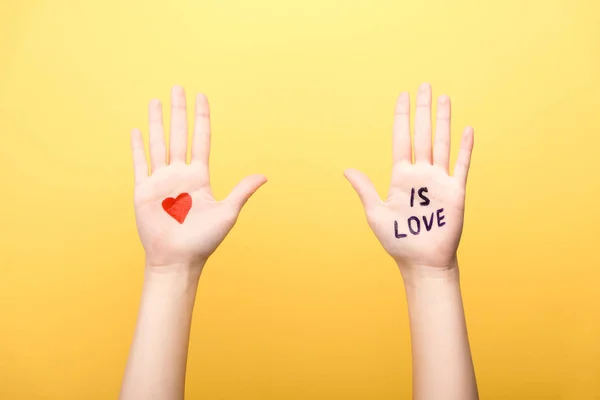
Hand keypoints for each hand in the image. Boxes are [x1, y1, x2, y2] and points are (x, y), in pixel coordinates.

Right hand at [130, 86, 266, 269]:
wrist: (178, 259)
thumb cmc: (204, 240)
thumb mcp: (227, 212)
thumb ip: (242, 191)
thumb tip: (264, 176)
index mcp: (200, 177)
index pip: (201, 139)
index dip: (202, 118)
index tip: (202, 97)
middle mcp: (180, 174)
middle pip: (179, 135)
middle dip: (179, 112)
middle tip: (178, 87)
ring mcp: (161, 181)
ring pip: (158, 143)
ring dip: (158, 122)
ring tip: (157, 100)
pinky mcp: (143, 190)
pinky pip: (140, 163)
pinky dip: (138, 146)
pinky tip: (138, 129)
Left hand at [344, 83, 473, 273]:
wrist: (422, 262)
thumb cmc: (398, 240)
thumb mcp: (376, 214)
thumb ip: (365, 189)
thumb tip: (347, 169)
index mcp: (400, 177)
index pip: (401, 139)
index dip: (402, 117)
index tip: (403, 96)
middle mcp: (421, 174)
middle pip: (422, 134)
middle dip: (423, 110)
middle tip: (425, 85)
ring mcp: (439, 181)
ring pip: (442, 143)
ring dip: (443, 120)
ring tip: (444, 97)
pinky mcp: (455, 192)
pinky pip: (461, 165)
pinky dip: (465, 148)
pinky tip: (467, 129)